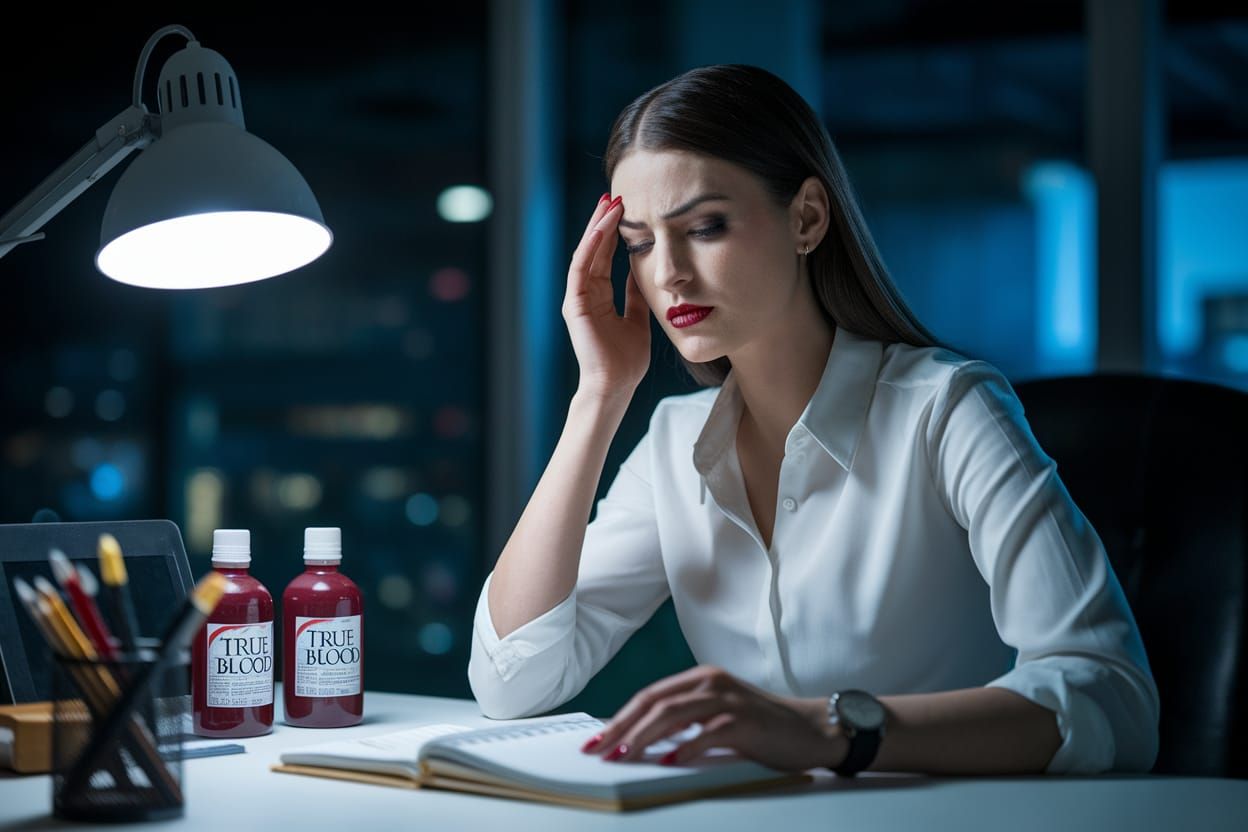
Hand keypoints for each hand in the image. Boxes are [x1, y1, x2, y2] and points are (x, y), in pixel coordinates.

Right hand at [562, 194, 650, 402]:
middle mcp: (585, 293)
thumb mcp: (638, 319)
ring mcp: (577, 297)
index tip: (627, 211)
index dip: (615, 233)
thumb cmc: (626, 360)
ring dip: (597, 226)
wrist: (616, 385)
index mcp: (599, 297)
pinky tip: (603, 226)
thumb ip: (635, 295)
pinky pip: (581, 267)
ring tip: (610, 202)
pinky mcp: (574, 303)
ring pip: (586, 252)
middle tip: (616, 195)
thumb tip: (642, 272)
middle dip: (604, 221)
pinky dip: (591, 245)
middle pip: (593, 249)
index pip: (605, 256)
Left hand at [580, 665, 847, 771]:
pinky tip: (670, 760)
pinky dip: (686, 747)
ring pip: (672, 714)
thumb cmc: (763, 726)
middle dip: (621, 727)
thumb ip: (686, 722)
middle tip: (598, 750)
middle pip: (653, 702)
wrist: (812, 729)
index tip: (597, 739)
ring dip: (642, 737)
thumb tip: (643, 740)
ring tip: (623, 756)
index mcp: (701, 678)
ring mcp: (728, 699)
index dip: (620, 717)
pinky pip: (707, 732)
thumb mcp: (718, 717)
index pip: (649, 695)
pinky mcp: (745, 720)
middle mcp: (711, 682)